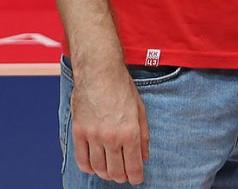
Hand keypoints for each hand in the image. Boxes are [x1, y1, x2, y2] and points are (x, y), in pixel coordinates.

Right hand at [70, 64, 148, 183]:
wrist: (99, 73)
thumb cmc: (122, 88)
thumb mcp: (141, 110)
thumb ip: (144, 135)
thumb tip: (145, 156)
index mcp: (129, 131)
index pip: (133, 164)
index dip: (136, 176)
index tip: (137, 180)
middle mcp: (111, 137)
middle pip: (115, 170)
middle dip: (121, 177)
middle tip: (124, 176)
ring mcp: (93, 136)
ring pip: (98, 167)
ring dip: (105, 174)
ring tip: (111, 173)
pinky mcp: (78, 132)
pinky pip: (81, 159)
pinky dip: (88, 167)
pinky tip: (94, 167)